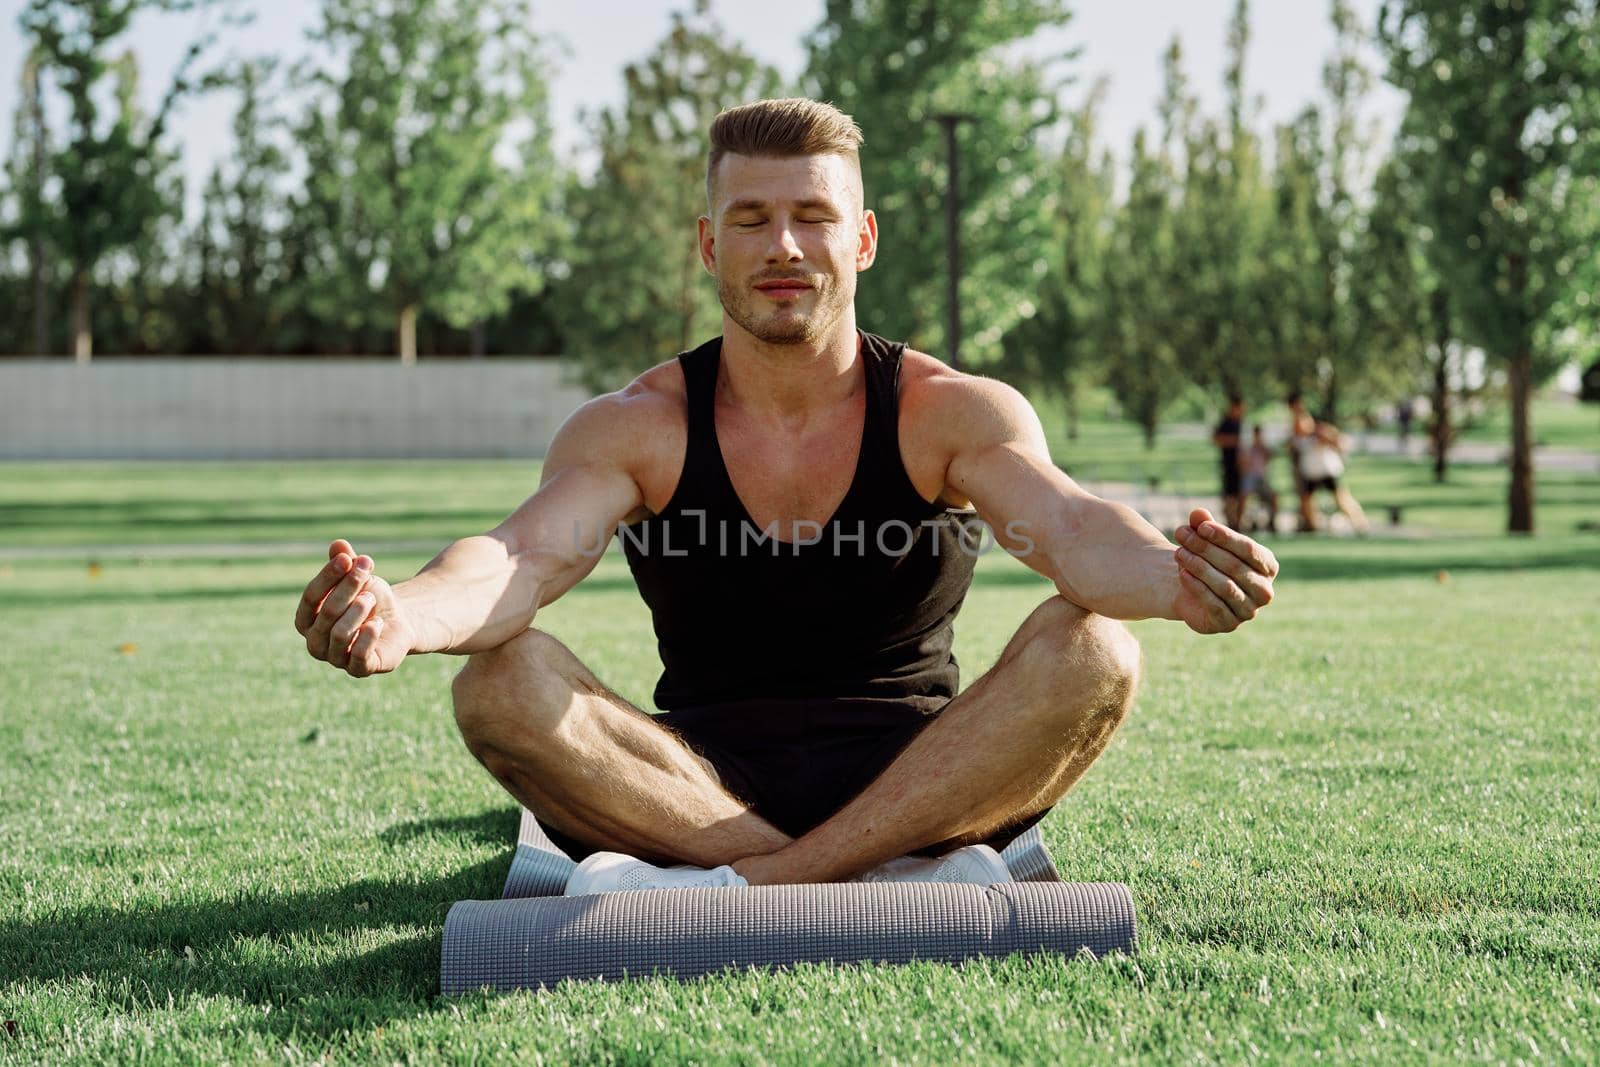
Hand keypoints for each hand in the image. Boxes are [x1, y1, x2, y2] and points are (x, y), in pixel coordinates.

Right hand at [294, 539, 414, 676]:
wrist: (398, 622)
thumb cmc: (369, 598)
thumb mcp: (358, 577)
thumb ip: (345, 563)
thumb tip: (338, 544)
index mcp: (306, 620)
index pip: (310, 597)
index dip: (328, 576)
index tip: (348, 558)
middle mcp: (315, 643)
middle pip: (326, 613)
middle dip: (348, 588)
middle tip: (367, 570)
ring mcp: (336, 659)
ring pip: (340, 634)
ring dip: (358, 611)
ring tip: (371, 597)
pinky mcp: (359, 670)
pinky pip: (359, 657)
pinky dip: (368, 636)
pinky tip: (378, 622)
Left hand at [1171, 508, 1277, 633]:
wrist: (1193, 590)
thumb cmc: (1207, 559)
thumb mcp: (1205, 539)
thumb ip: (1204, 525)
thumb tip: (1198, 513)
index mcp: (1268, 566)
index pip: (1249, 549)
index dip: (1224, 537)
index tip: (1201, 526)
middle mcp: (1264, 591)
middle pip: (1235, 566)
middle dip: (1205, 548)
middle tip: (1181, 534)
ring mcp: (1249, 610)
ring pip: (1225, 586)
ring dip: (1199, 566)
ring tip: (1179, 553)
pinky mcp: (1229, 624)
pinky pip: (1214, 604)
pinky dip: (1196, 587)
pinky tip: (1182, 573)